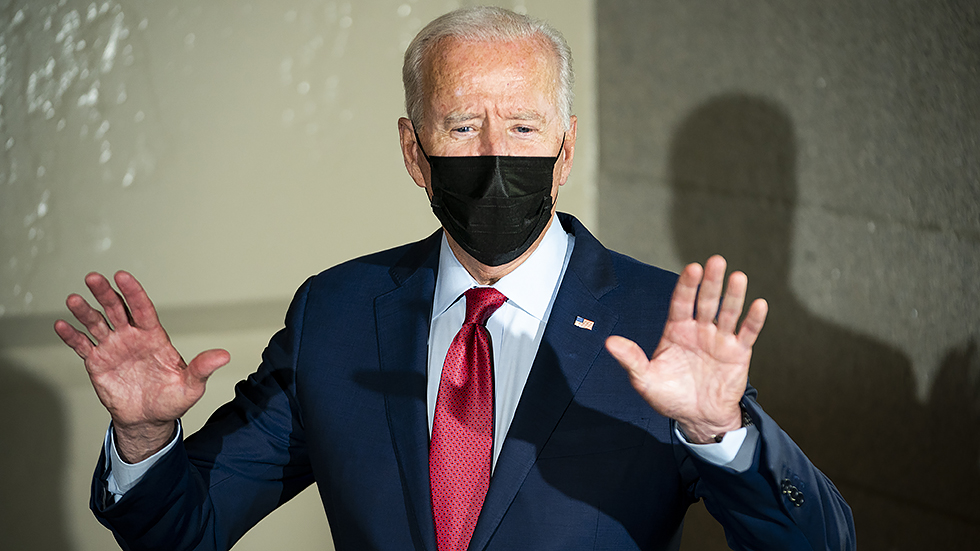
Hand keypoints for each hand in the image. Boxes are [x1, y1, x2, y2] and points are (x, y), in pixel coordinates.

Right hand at [54, 271, 229, 461]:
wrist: (149, 420)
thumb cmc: (172, 400)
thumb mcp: (191, 386)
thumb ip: (202, 368)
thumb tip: (224, 356)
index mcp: (154, 337)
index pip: (142, 309)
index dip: (133, 292)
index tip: (123, 276)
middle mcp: (131, 337)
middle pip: (116, 309)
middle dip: (105, 293)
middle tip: (93, 278)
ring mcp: (113, 347)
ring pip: (96, 323)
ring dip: (84, 311)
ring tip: (73, 299)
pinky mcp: (97, 362)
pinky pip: (82, 345)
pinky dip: (71, 336)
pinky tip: (60, 325)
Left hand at [605, 255, 767, 443]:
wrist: (697, 418)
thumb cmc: (670, 397)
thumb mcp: (645, 379)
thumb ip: (630, 359)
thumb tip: (610, 342)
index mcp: (676, 331)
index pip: (681, 302)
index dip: (686, 285)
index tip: (692, 268)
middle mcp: (699, 330)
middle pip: (706, 301)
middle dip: (711, 282)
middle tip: (716, 262)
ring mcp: (720, 340)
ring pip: (728, 313)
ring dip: (734, 295)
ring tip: (738, 277)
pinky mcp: (738, 353)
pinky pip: (747, 334)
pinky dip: (754, 320)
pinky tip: (759, 304)